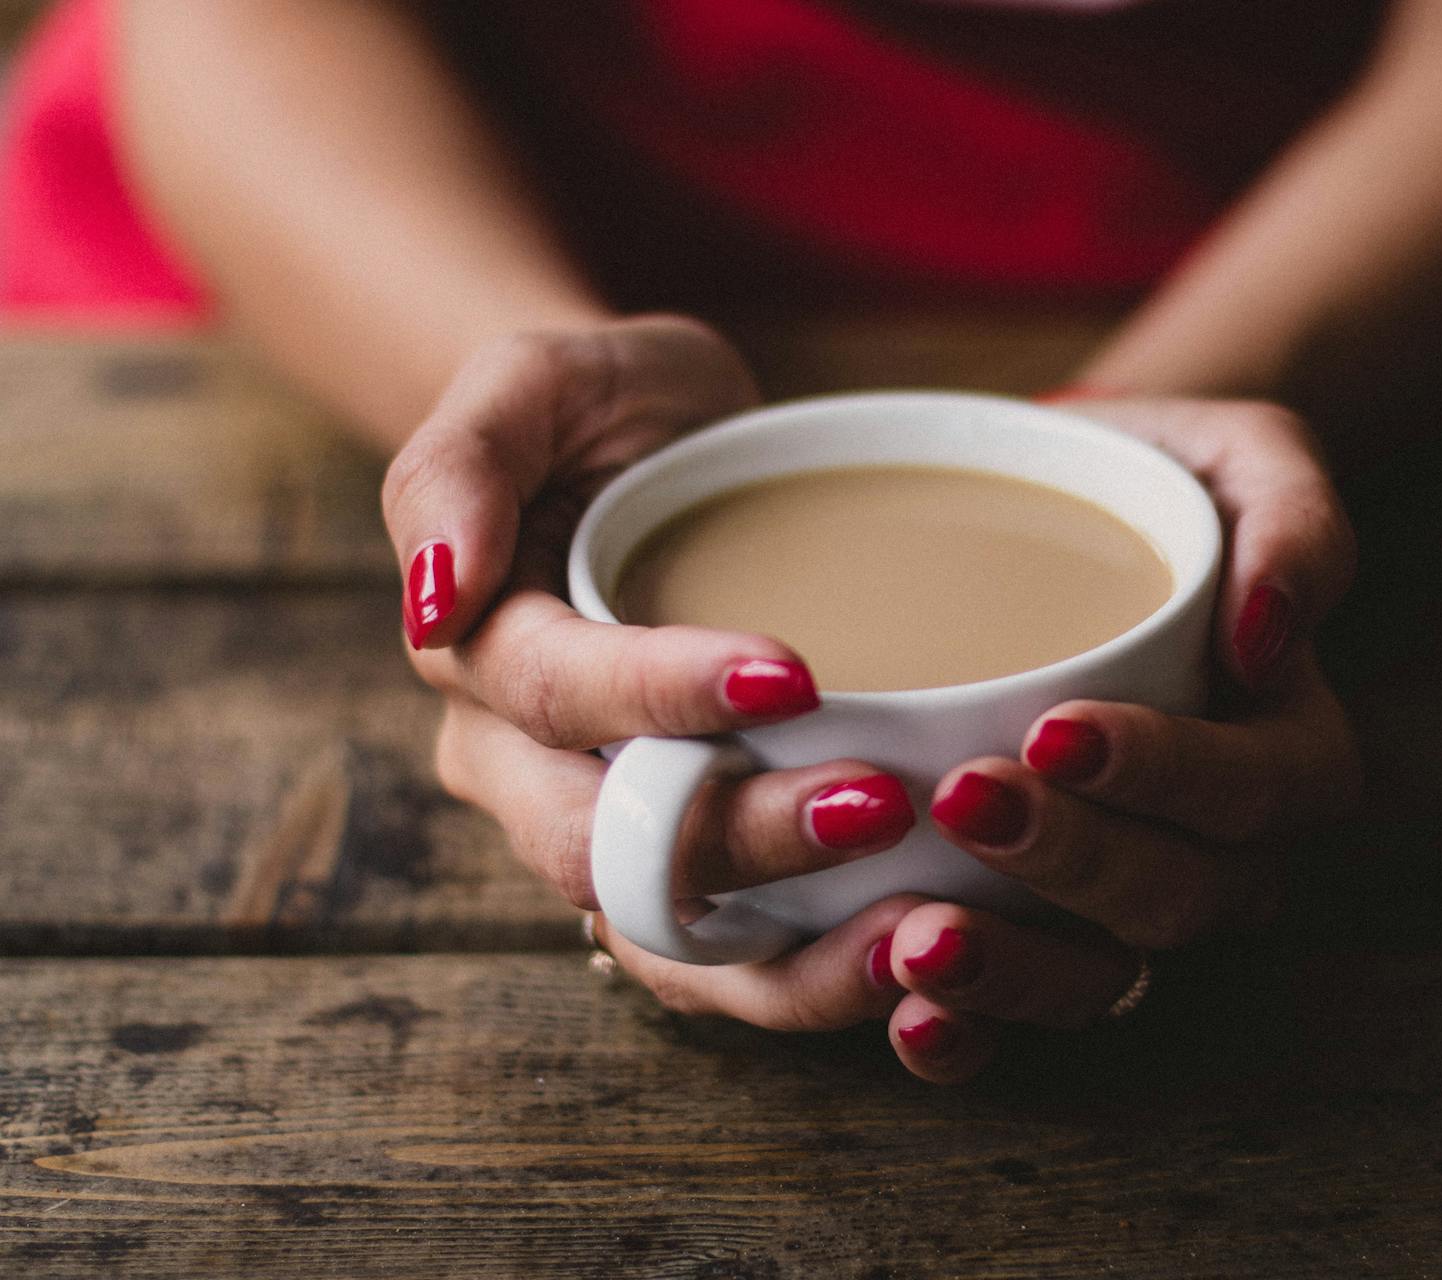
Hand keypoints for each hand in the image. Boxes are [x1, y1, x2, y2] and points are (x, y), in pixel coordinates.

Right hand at [383, 315, 921, 1026]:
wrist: (662, 458)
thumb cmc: (603, 409)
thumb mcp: (534, 379)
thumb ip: (461, 463)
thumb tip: (436, 594)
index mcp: (479, 653)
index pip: (555, 695)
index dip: (663, 694)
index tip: (796, 674)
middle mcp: (523, 770)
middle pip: (606, 847)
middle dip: (743, 840)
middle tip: (881, 803)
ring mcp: (606, 832)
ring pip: (665, 942)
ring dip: (787, 959)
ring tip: (917, 930)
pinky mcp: (691, 871)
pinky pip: (729, 965)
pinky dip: (814, 983)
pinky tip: (916, 962)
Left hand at [870, 398, 1361, 1081]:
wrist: (1047, 520)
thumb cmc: (1154, 484)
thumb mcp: (1244, 456)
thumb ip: (1294, 521)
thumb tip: (1268, 635)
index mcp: (1286, 749)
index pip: (1255, 792)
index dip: (1167, 777)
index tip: (1059, 731)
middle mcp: (1221, 850)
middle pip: (1179, 898)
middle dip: (1076, 865)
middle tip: (969, 802)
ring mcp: (1129, 903)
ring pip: (1103, 978)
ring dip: (1016, 973)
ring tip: (922, 939)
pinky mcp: (1040, 927)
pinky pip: (1023, 1008)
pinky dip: (970, 1031)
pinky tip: (905, 1012)